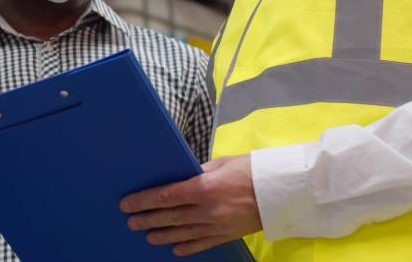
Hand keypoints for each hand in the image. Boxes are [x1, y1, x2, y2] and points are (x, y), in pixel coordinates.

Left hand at [119, 154, 261, 256]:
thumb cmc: (252, 169)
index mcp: (204, 187)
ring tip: (147, 236)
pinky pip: (201, 244)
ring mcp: (216, 225)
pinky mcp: (226, 235)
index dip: (143, 201)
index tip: (128, 203)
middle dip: (147, 219)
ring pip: (182, 233)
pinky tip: (174, 249)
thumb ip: (199, 171)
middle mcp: (207, 210)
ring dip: (162, 234)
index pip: (165, 196)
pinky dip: (186, 247)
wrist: (283, 191)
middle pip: (169, 216)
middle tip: (131, 222)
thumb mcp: (222, 162)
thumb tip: (182, 175)